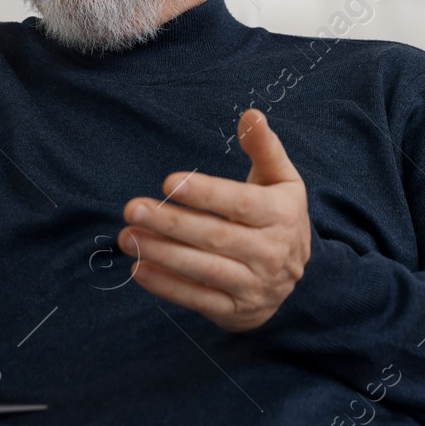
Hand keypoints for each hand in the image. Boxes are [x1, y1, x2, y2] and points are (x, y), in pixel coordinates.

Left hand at [118, 109, 309, 330]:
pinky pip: (198, 299)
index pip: (241, 203)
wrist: (298, 279)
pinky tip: (139, 269)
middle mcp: (271, 252)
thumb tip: (251, 115)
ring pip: (205, 270)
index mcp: (282, 215)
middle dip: (171, 223)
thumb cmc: (278, 217)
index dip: (206, 193)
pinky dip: (167, 287)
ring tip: (127, 238)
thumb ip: (264, 148)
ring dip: (162, 254)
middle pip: (217, 236)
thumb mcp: (281, 181)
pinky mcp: (236, 311)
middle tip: (132, 208)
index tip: (169, 183)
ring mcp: (254, 285)